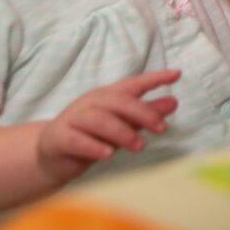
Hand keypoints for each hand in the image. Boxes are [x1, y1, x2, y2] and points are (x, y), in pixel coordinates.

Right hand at [36, 71, 179, 183]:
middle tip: (162, 129)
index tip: (177, 74)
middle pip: (118, 101)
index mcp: (107, 96)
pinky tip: (107, 154)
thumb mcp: (122, 124)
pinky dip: (92, 146)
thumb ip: (145, 114)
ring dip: (121, 131)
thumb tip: (174, 102)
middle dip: (143, 113)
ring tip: (139, 146)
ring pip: (98, 119)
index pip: (132, 83)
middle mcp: (91, 103)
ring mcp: (72, 119)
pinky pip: (76, 139)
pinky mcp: (59, 138)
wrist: (52, 155)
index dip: (154, 78)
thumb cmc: (92, 136)